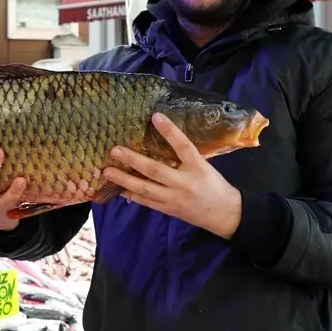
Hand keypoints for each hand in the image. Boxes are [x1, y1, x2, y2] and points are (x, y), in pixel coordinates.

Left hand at [103, 113, 242, 238]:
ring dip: (124, 180)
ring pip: (146, 188)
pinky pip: (146, 201)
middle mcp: (184, 183)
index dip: (170, 131)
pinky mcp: (168, 210)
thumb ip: (186, 157)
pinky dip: (131, 194)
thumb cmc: (214, 185)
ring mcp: (174, 198)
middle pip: (155, 170)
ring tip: (107, 171)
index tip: (155, 116)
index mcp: (198, 167)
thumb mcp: (205, 167)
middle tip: (115, 150)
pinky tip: (118, 188)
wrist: (224, 214)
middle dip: (133, 160)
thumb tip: (162, 139)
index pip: (183, 146)